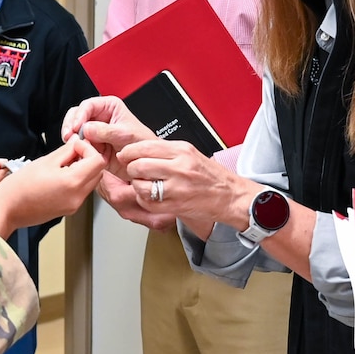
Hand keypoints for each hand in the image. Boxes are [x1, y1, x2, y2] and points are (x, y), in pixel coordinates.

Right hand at [0, 138, 106, 237]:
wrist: (6, 210)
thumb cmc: (18, 187)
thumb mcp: (45, 161)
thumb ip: (66, 151)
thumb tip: (76, 143)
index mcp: (73, 182)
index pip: (98, 160)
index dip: (87, 149)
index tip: (74, 147)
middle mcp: (77, 197)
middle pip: (98, 172)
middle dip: (87, 159)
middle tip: (69, 154)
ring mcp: (74, 205)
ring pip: (91, 182)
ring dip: (82, 170)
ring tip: (61, 166)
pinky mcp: (69, 209)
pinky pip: (81, 191)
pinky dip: (76, 181)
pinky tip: (59, 177)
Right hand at [65, 97, 152, 180]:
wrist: (143, 162)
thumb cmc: (142, 143)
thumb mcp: (126, 134)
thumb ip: (106, 131)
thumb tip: (87, 128)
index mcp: (109, 107)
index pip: (88, 105)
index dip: (80, 115)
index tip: (77, 127)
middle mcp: (100, 117)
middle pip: (77, 116)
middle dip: (71, 126)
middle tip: (69, 136)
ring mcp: (94, 131)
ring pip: (75, 130)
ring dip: (73, 138)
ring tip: (75, 146)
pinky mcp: (92, 144)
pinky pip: (78, 144)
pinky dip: (76, 148)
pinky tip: (79, 153)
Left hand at [110, 134, 249, 237]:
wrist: (229, 196)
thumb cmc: (210, 175)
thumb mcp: (190, 153)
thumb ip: (165, 150)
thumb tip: (138, 149)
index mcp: (182, 151)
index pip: (145, 147)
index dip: (129, 151)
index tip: (125, 155)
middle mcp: (179, 168)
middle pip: (139, 165)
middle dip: (131, 168)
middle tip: (133, 170)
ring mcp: (177, 189)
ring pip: (141, 185)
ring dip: (137, 185)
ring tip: (143, 183)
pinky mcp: (175, 206)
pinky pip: (148, 203)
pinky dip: (144, 199)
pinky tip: (151, 196)